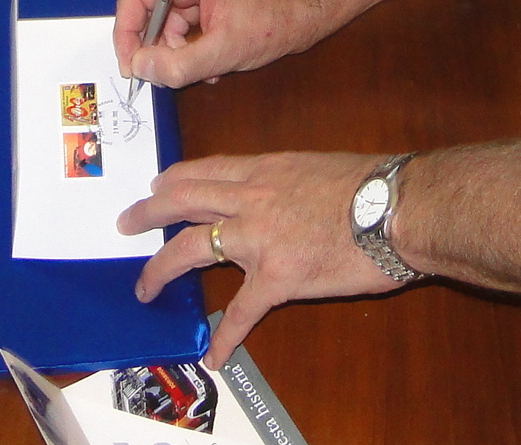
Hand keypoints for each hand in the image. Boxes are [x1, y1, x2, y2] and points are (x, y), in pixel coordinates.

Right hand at [113, 0, 336, 88]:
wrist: (311, 9)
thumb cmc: (276, 21)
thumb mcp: (225, 51)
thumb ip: (179, 64)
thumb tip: (141, 67)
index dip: (126, 31)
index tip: (130, 63)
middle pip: (149, 5)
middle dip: (154, 43)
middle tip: (159, 72)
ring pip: (166, 16)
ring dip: (174, 48)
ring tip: (196, 71)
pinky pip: (185, 18)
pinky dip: (189, 42)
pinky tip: (207, 63)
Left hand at [119, 152, 404, 365]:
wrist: (395, 208)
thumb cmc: (370, 183)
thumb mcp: (318, 166)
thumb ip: (289, 180)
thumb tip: (285, 193)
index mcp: (264, 170)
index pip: (205, 170)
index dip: (174, 179)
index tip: (157, 186)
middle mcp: (250, 199)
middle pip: (181, 201)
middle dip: (147, 213)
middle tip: (126, 223)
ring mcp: (258, 239)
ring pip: (191, 249)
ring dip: (160, 269)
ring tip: (144, 288)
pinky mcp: (277, 278)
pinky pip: (241, 312)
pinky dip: (226, 336)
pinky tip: (215, 355)